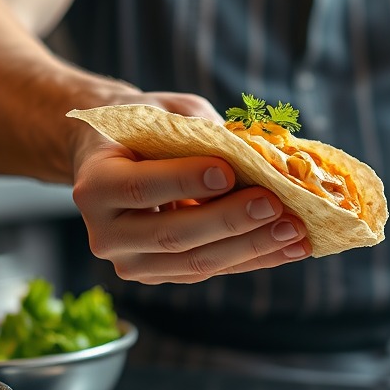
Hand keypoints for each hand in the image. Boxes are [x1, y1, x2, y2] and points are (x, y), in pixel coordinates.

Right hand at [70, 90, 311, 282]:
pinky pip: (210, 270)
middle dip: (230, 221)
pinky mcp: (161, 275)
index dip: (185, 181)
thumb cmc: (145, 126)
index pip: (141, 187)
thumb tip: (260, 157)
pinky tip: (289, 246)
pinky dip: (252, 258)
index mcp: (94, 186)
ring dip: (252, 248)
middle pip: (172, 234)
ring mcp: (131, 262)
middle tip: (276, 205)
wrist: (115, 155)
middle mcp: (105, 234)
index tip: (228, 171)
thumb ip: (203, 134)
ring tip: (295, 231)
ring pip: (196, 263)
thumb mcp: (169, 114)